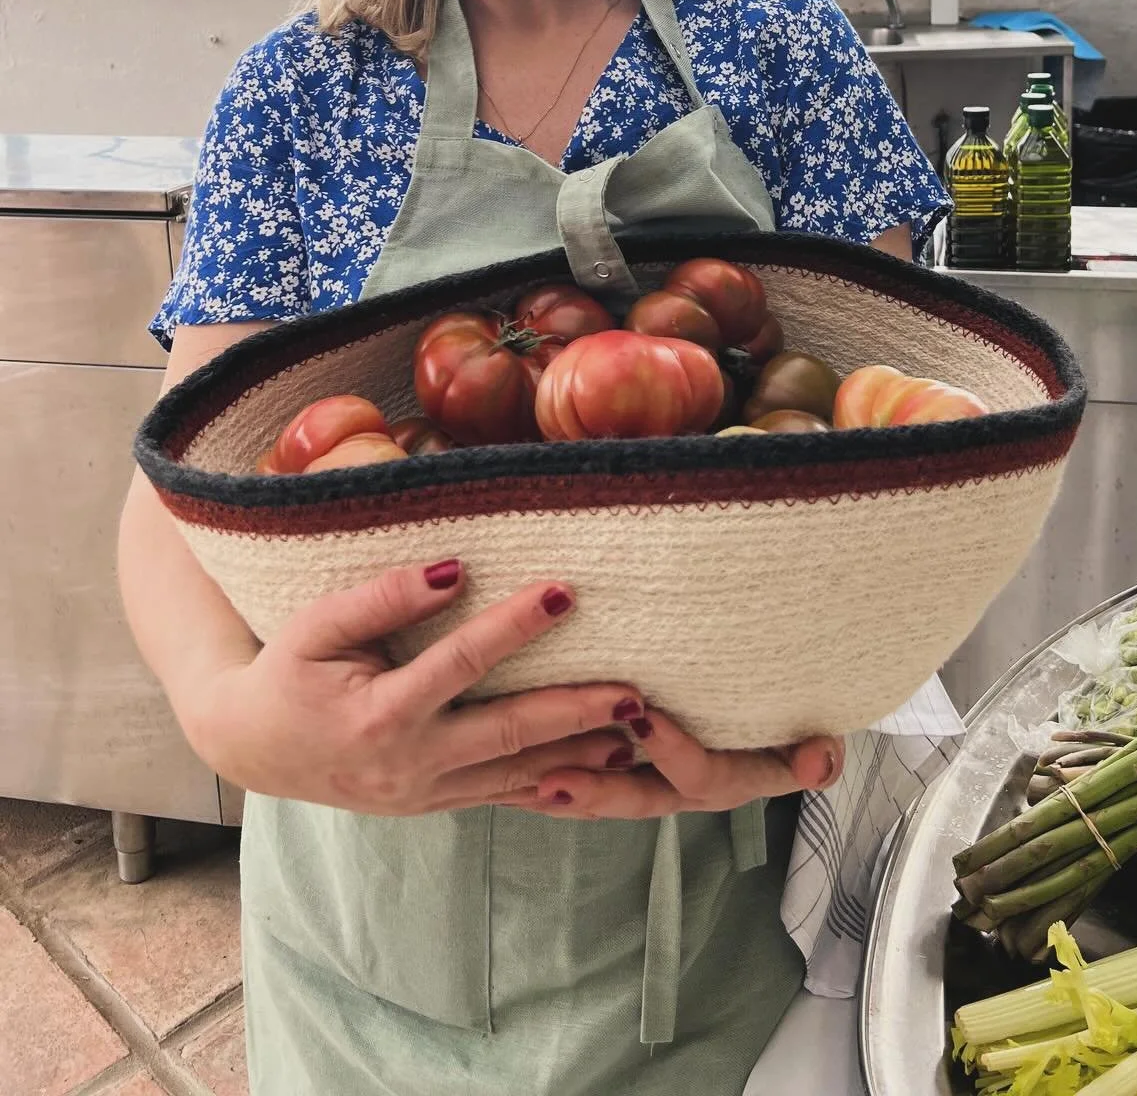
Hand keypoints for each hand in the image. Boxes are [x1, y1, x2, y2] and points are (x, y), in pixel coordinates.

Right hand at [188, 563, 645, 814]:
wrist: (255, 747)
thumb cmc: (288, 671)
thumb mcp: (316, 627)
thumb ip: (382, 598)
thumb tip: (453, 570)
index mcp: (379, 716)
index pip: (461, 664)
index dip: (513, 626)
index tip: (563, 591)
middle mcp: (410, 764)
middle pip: (508, 734)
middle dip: (575, 711)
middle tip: (635, 690)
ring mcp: (426, 792)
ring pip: (519, 776)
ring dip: (582, 757)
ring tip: (644, 735)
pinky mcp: (438, 802)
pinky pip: (507, 795)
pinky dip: (557, 784)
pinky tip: (604, 771)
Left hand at [513, 706, 843, 818]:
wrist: (778, 714)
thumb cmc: (789, 707)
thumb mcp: (810, 725)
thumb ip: (814, 752)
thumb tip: (820, 764)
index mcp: (734, 773)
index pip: (702, 773)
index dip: (672, 752)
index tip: (642, 717)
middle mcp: (689, 784)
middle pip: (640, 797)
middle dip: (598, 793)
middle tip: (553, 782)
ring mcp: (658, 777)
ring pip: (609, 791)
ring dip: (569, 790)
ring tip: (525, 783)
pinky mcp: (629, 765)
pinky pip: (592, 777)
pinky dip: (556, 775)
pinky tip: (515, 773)